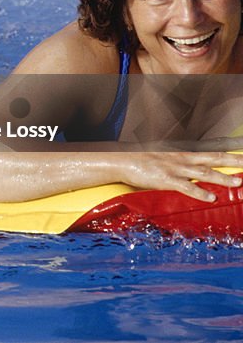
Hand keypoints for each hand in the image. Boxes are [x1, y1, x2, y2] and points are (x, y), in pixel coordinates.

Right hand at [118, 150, 242, 201]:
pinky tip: (211, 198)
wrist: (122, 161)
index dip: (228, 156)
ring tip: (238, 182)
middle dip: (233, 162)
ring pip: (204, 172)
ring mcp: (175, 169)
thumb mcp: (164, 160)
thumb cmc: (142, 162)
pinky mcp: (166, 179)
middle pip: (213, 159)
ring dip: (222, 178)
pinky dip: (200, 192)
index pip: (211, 154)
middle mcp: (182, 160)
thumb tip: (192, 171)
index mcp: (183, 155)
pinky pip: (186, 186)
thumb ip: (179, 165)